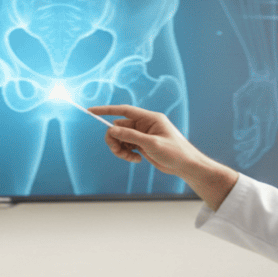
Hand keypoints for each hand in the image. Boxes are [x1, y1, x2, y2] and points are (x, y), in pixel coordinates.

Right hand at [91, 104, 238, 208]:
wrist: (186, 166)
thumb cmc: (175, 152)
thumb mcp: (152, 144)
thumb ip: (131, 136)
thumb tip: (112, 129)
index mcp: (150, 118)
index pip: (124, 111)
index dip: (107, 110)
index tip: (91, 111)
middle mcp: (145, 125)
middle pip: (119, 127)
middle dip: (115, 140)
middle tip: (118, 151)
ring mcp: (143, 135)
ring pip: (121, 138)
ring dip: (121, 149)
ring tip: (130, 158)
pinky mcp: (142, 145)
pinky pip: (126, 146)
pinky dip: (126, 153)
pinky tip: (136, 159)